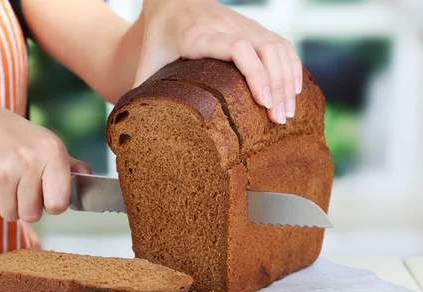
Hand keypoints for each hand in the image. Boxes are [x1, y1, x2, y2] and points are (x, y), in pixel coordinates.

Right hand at [0, 101, 90, 221]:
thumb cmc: (14, 136)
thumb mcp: (45, 142)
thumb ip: (69, 164)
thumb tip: (89, 178)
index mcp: (52, 152)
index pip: (59, 204)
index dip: (51, 204)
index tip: (44, 194)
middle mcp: (30, 161)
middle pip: (32, 215)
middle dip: (26, 207)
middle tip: (20, 187)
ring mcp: (4, 170)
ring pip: (10, 215)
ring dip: (7, 205)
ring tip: (5, 182)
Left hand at [135, 0, 301, 123]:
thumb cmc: (158, 35)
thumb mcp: (146, 62)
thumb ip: (142, 91)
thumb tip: (137, 127)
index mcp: (198, 35)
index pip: (236, 48)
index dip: (254, 73)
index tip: (262, 101)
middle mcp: (226, 27)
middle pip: (264, 51)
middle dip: (276, 86)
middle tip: (278, 120)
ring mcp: (244, 25)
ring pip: (277, 47)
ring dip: (287, 79)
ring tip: (287, 112)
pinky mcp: (253, 28)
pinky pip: (281, 44)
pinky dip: (291, 66)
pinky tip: (293, 90)